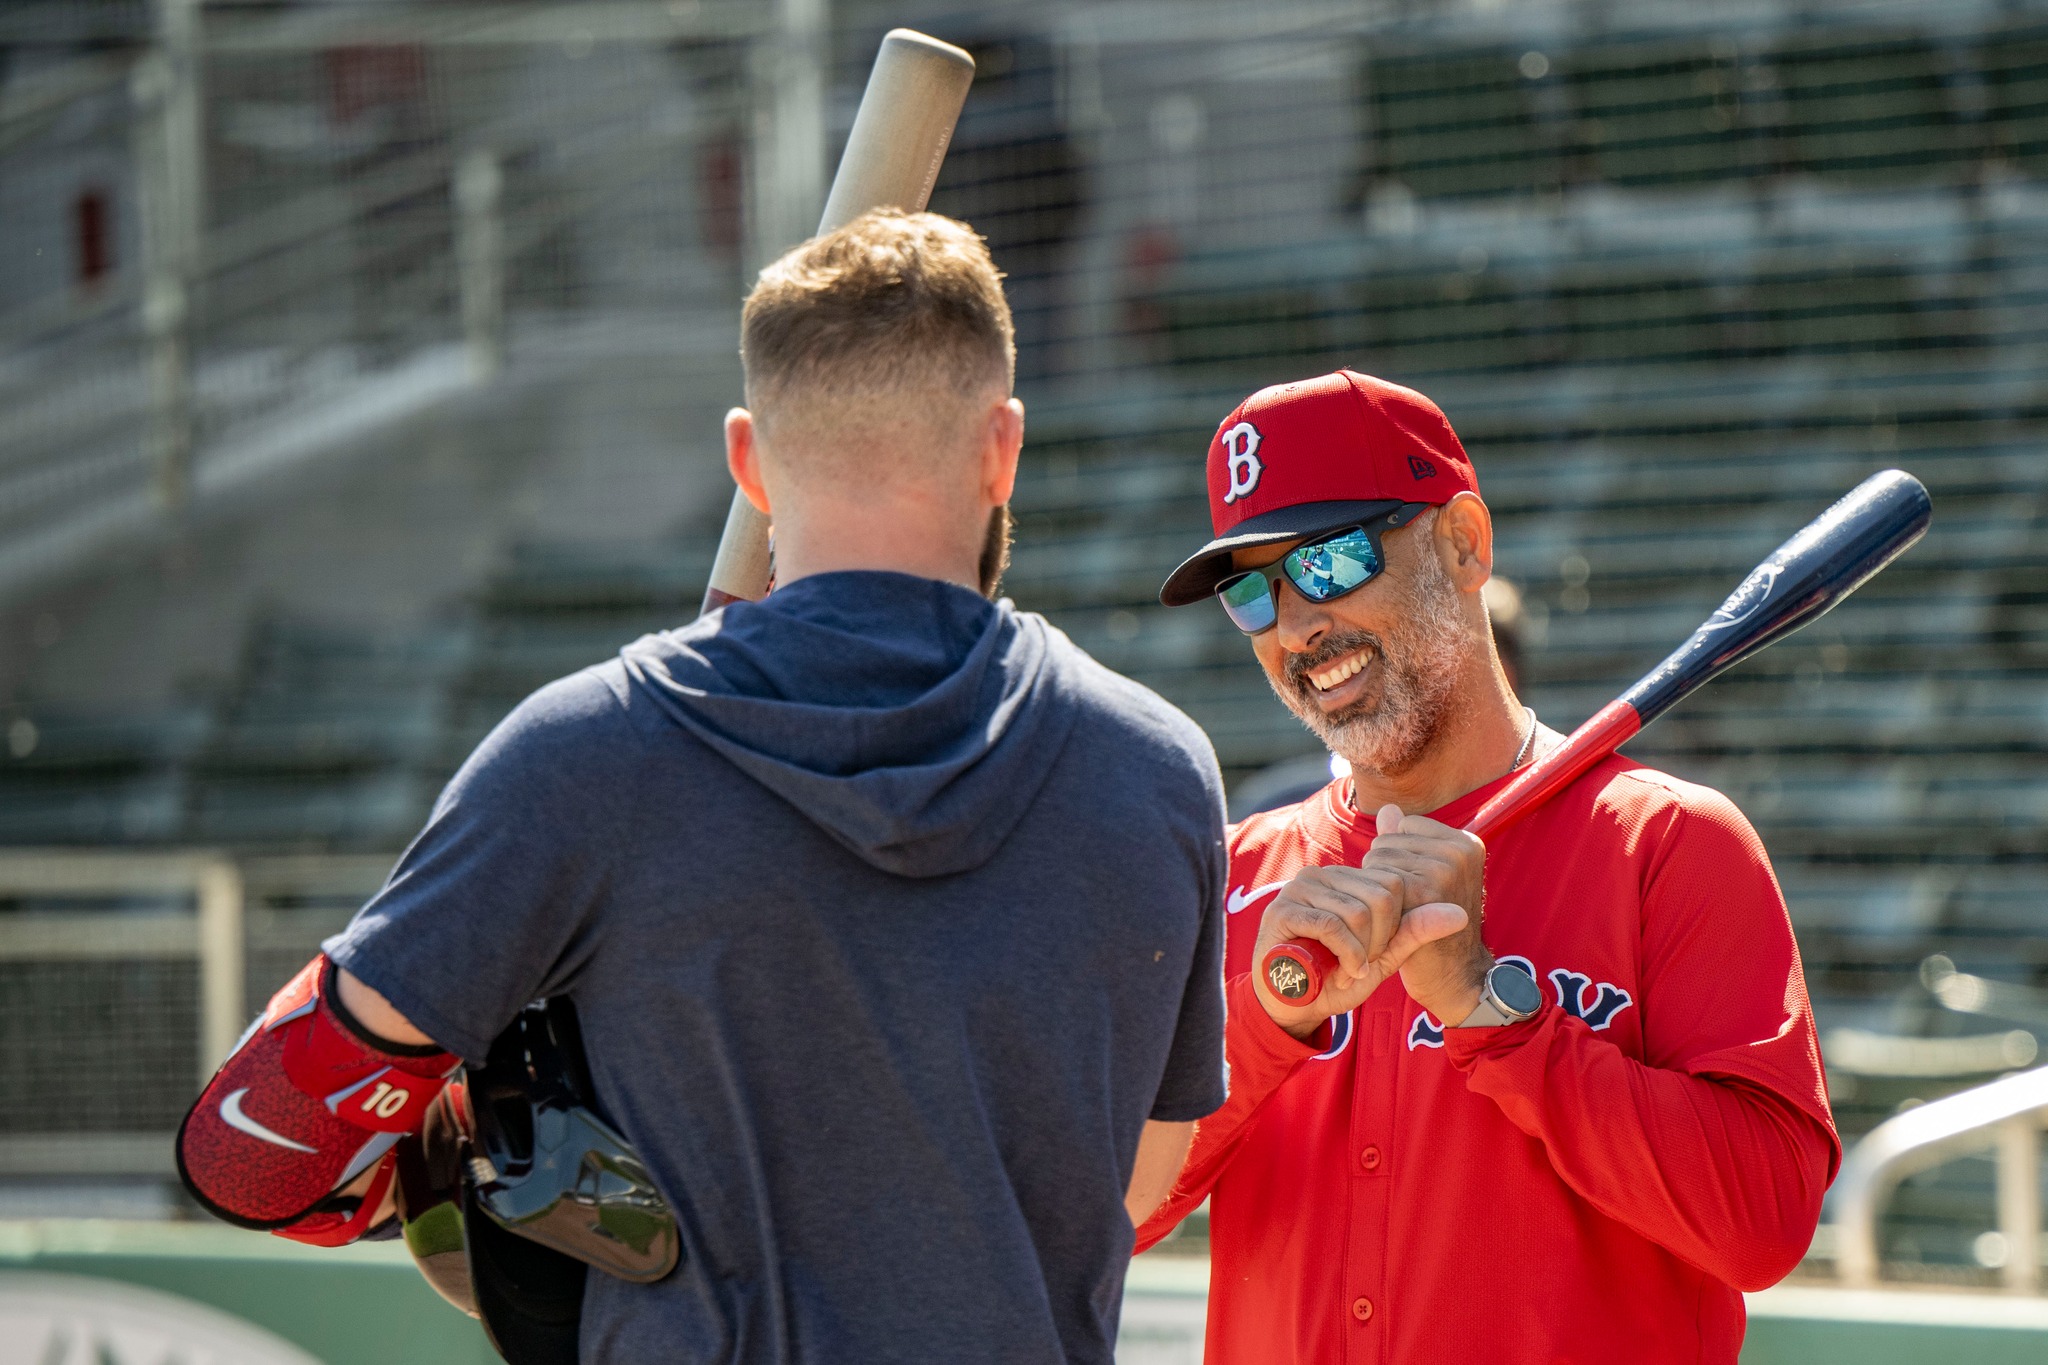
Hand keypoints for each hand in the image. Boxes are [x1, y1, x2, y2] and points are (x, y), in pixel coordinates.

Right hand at [1250, 803, 1472, 1039]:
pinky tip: (1342, 972)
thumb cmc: (1336, 978)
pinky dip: (1346, 955)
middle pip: (1380, 894)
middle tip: (1362, 965)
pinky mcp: (1284, 910)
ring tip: (1347, 970)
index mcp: (1346, 878)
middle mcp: (1322, 875)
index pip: (1393, 883)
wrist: (1292, 1007)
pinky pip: (1332, 925)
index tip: (1377, 953)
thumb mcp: (1384, 955)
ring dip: (1360, 953)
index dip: (1394, 925)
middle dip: (1380, 939)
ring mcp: (1300, 889)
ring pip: (1358, 911)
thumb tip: (1460, 913)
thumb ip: (1415, 931)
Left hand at [1363, 805, 1492, 1027]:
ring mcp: (1443, 869)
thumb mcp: (1430, 879)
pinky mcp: (1423, 891)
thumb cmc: (1438, 927)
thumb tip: (1388, 809)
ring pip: (1377, 859)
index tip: (1417, 887)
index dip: (1398, 857)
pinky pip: (1375, 879)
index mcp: (1466, 843)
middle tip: (1409, 905)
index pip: (1404, 825)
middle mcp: (1458, 851)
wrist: (1455, 976)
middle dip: (1386, 872)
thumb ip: (1408, 842)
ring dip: (1378, 888)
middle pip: (1387, 841)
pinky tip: (1390, 921)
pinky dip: (1374, 902)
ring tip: (1402, 913)